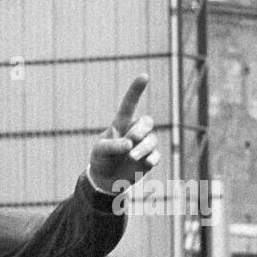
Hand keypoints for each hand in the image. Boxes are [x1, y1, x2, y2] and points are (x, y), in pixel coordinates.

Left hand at [87, 75, 158, 193]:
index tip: (144, 76)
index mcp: (121, 124)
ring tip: (131, 157)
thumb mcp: (100, 151)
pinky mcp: (149, 158)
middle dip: (140, 130)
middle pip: (147, 122)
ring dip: (143, 147)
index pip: (129, 104)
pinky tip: (147, 163)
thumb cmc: (101, 159)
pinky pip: (157, 155)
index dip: (136, 90)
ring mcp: (144, 144)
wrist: (106, 180)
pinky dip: (152, 158)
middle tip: (130, 141)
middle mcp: (135, 131)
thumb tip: (129, 144)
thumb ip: (112, 145)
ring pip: (153, 139)